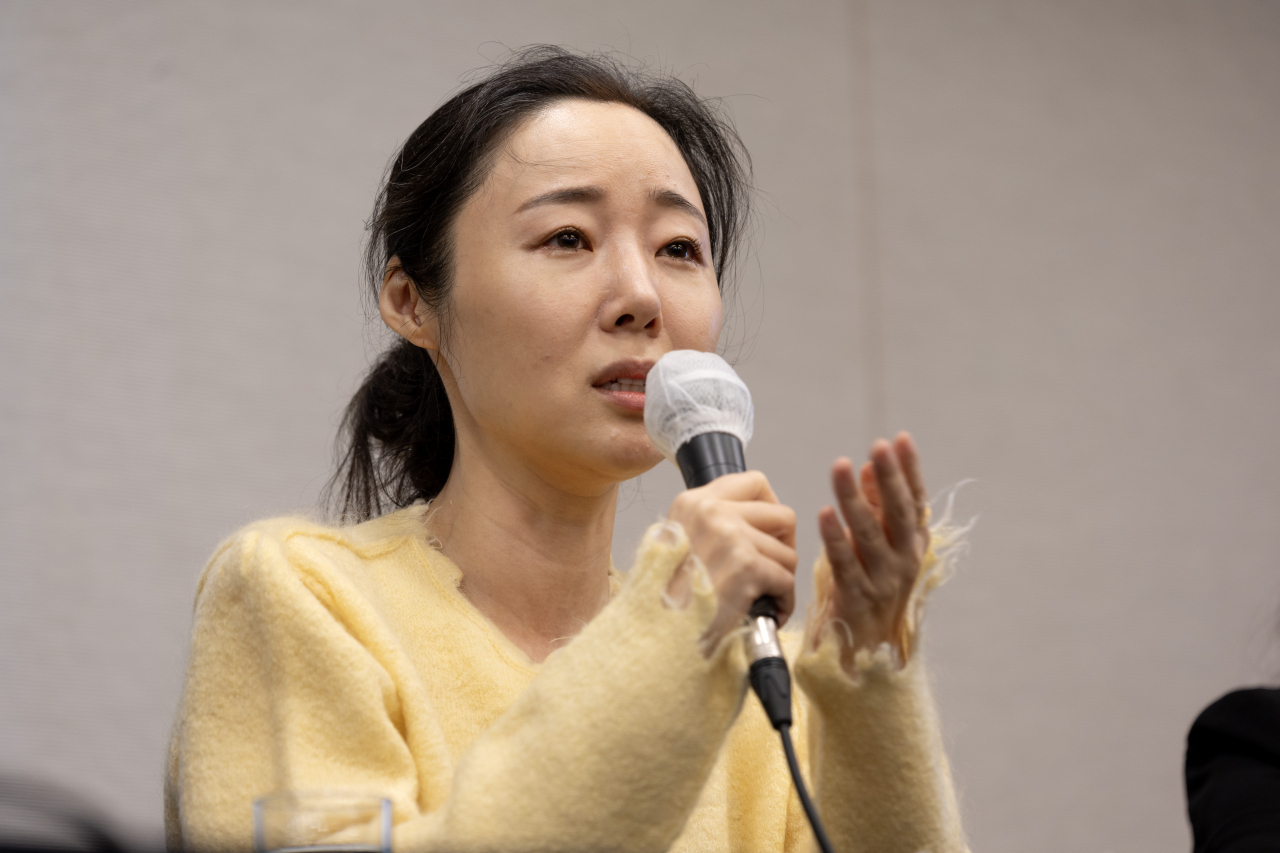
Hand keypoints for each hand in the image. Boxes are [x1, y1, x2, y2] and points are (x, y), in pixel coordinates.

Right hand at [665, 471, 797, 646]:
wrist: (657, 635)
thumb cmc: (667, 599)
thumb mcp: (676, 543)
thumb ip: (710, 524)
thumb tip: (751, 522)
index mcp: (693, 503)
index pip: (754, 482)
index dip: (770, 508)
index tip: (768, 533)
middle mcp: (712, 512)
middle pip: (782, 515)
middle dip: (784, 546)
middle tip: (771, 569)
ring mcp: (730, 537)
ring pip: (788, 553)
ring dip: (781, 580)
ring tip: (762, 597)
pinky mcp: (746, 567)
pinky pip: (787, 580)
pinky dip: (783, 602)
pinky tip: (768, 612)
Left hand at [817, 432, 929, 659]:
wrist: (864, 652)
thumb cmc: (868, 589)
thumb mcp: (877, 546)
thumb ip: (875, 508)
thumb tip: (866, 467)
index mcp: (913, 545)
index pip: (915, 501)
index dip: (909, 470)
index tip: (900, 439)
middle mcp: (905, 561)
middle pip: (898, 514)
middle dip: (889, 478)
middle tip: (878, 447)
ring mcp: (883, 582)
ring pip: (869, 534)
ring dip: (854, 498)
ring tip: (841, 467)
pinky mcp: (857, 600)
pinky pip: (844, 564)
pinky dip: (835, 538)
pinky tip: (824, 513)